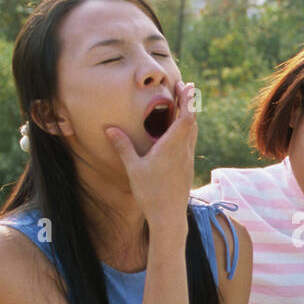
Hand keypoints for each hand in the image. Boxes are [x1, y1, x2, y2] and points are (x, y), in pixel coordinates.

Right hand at [105, 80, 197, 231]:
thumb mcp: (133, 168)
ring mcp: (187, 160)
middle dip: (189, 103)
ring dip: (190, 116)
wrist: (169, 217)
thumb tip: (110, 129)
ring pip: (193, 132)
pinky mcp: (187, 168)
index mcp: (172, 147)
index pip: (185, 118)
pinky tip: (181, 130)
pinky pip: (190, 142)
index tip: (186, 86)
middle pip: (192, 121)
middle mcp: (183, 151)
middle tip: (185, 87)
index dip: (187, 100)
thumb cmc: (150, 193)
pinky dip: (188, 130)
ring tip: (184, 103)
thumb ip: (123, 146)